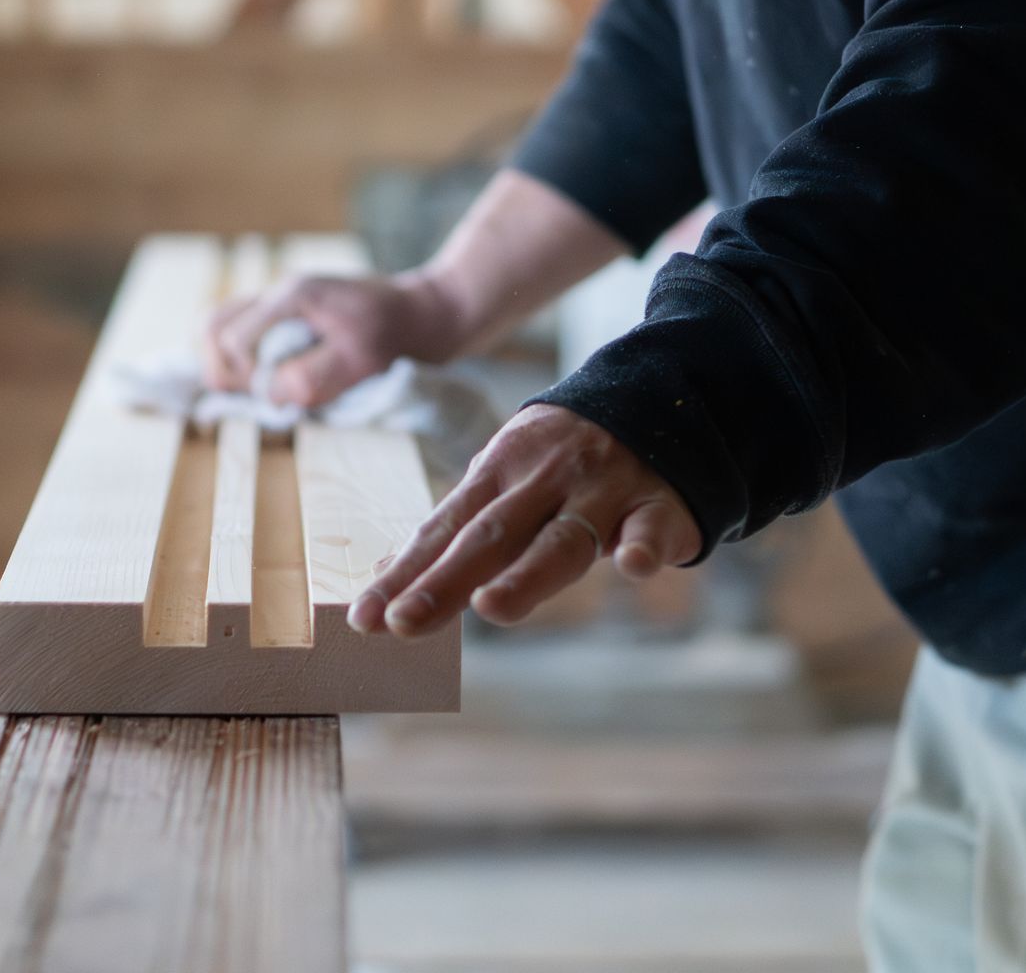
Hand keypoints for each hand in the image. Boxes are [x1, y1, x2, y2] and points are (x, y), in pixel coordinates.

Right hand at [205, 271, 461, 406]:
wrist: (426, 311)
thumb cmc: (398, 333)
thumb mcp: (362, 361)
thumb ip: (313, 377)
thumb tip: (270, 394)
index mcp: (292, 296)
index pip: (232, 339)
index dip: (244, 376)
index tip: (274, 396)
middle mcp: (279, 292)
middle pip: (213, 327)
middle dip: (223, 368)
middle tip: (256, 395)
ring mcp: (281, 300)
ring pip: (222, 325)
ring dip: (228, 363)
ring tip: (256, 390)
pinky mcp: (289, 313)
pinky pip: (244, 329)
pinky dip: (243, 357)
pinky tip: (266, 378)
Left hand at [348, 404, 702, 636]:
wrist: (656, 402)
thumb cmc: (562, 460)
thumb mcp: (504, 479)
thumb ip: (456, 528)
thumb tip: (388, 576)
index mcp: (499, 473)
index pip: (443, 530)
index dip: (405, 574)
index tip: (365, 618)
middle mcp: (546, 480)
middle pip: (491, 536)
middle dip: (445, 581)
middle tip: (404, 622)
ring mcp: (603, 491)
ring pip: (563, 538)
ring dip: (527, 573)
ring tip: (490, 606)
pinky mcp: (659, 505)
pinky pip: (651, 526)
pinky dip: (643, 544)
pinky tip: (631, 565)